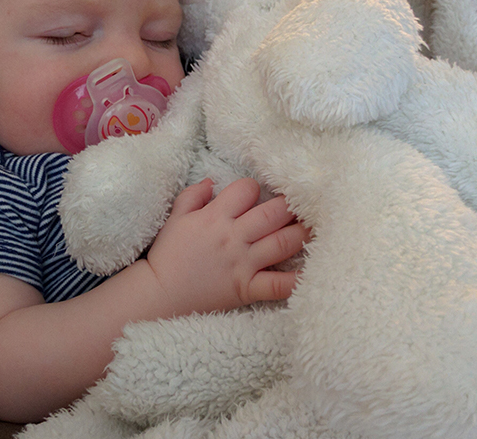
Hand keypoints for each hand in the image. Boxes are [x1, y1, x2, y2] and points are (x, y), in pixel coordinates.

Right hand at [145, 177, 307, 316]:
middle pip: (272, 213)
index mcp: (215, 216)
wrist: (159, 294)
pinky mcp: (247, 287)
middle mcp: (233, 237)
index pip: (246, 190)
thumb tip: (212, 182)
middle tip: (303, 202)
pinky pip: (277, 285)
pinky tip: (313, 271)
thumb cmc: (168, 254)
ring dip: (302, 233)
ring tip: (317, 225)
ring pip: (282, 242)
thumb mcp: (175, 218)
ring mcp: (243, 263)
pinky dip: (297, 280)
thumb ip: (193, 195)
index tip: (254, 194)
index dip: (253, 188)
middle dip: (290, 204)